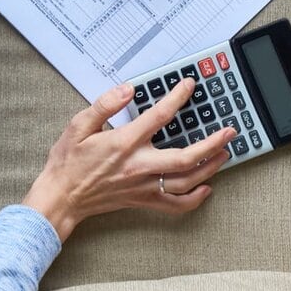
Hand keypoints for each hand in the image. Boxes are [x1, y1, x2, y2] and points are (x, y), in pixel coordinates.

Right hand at [22, 77, 236, 241]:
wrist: (61, 197)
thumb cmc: (68, 163)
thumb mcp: (78, 126)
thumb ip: (104, 105)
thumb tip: (128, 89)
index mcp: (124, 143)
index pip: (159, 116)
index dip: (177, 98)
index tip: (189, 86)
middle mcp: (138, 166)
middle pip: (186, 157)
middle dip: (213, 143)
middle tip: (229, 131)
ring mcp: (143, 186)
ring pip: (186, 180)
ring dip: (210, 167)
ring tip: (225, 153)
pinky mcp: (142, 200)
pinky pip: (175, 204)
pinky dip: (194, 199)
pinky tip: (206, 189)